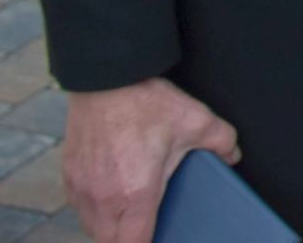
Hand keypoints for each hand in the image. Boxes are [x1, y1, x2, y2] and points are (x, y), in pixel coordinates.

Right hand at [63, 78, 240, 242]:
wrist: (106, 77)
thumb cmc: (145, 101)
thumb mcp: (196, 120)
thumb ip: (222, 142)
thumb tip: (233, 156)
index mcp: (136, 192)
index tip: (159, 238)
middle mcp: (103, 196)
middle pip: (110, 241)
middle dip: (128, 240)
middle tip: (147, 226)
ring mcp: (82, 187)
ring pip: (92, 226)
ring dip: (109, 226)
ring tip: (131, 213)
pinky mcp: (69, 174)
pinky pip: (79, 206)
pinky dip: (94, 207)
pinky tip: (112, 194)